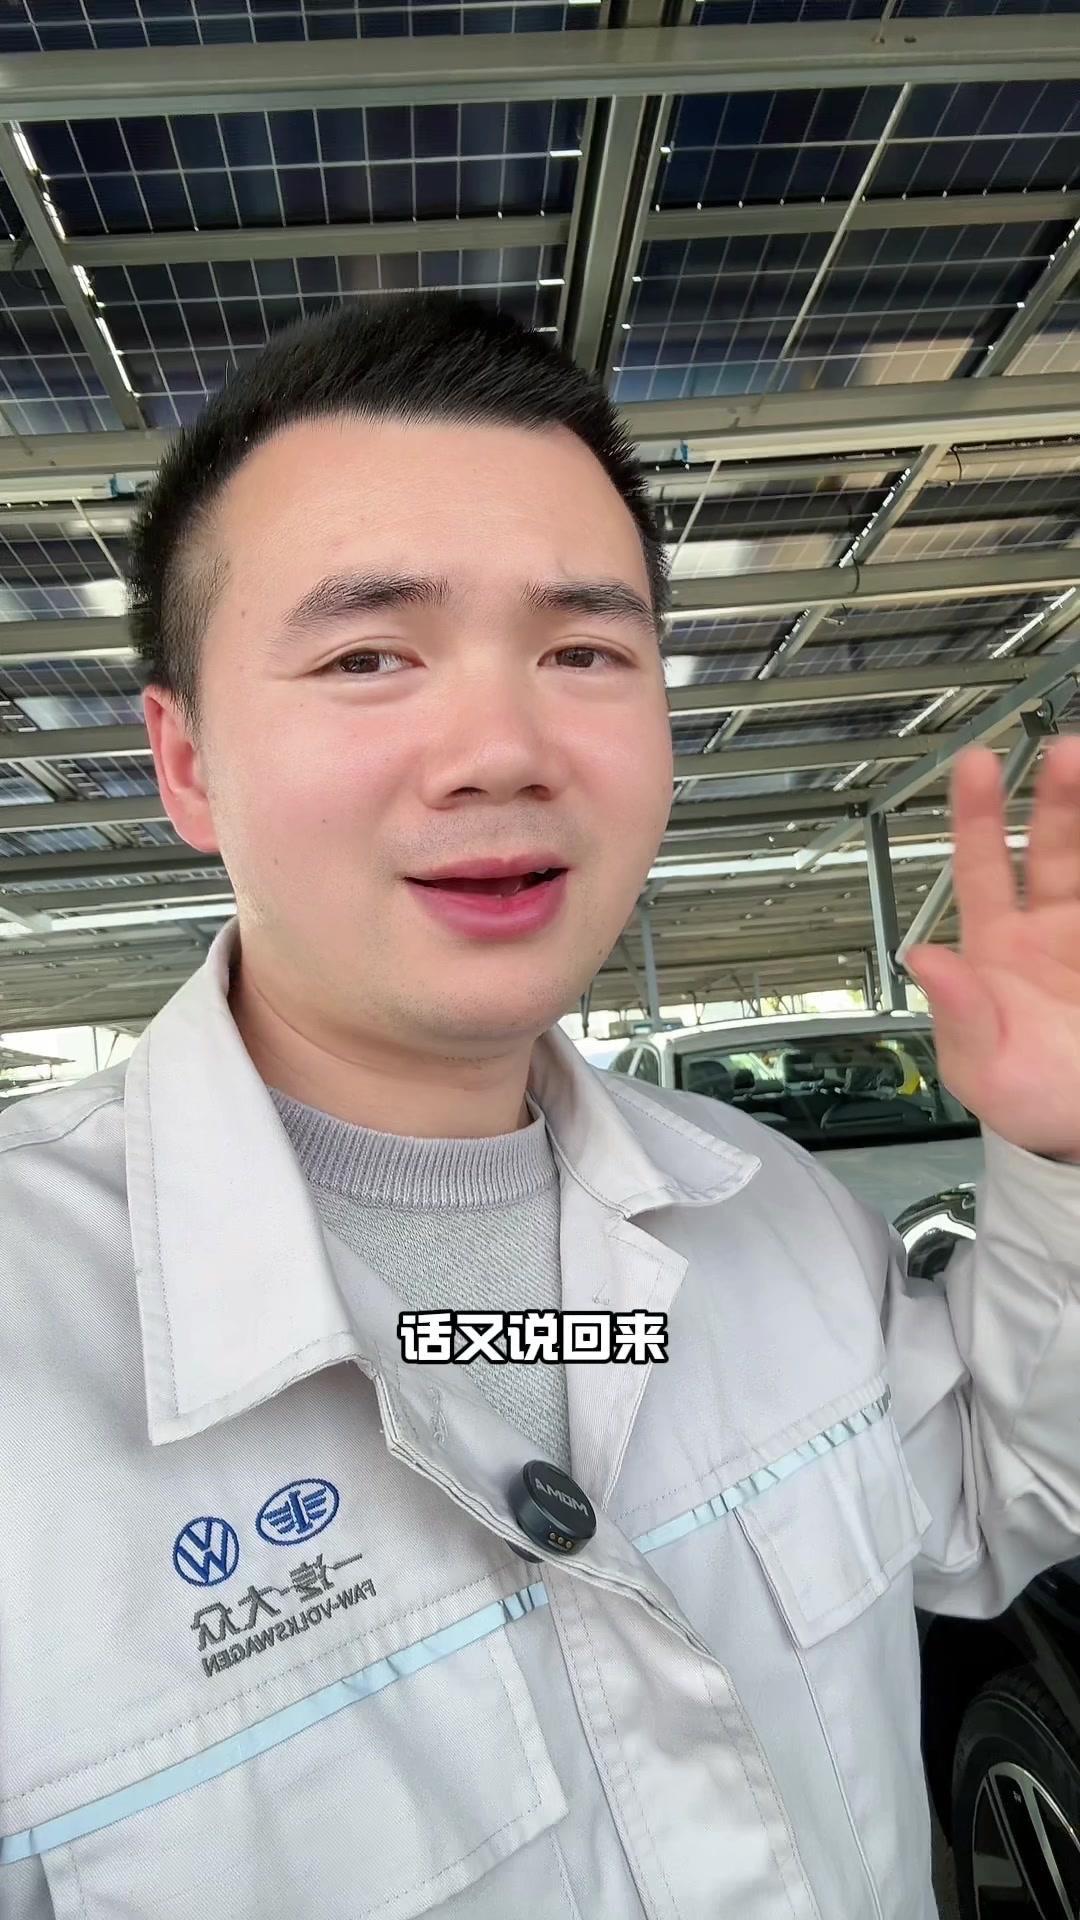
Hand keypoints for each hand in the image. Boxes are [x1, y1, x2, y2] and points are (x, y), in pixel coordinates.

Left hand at [904, 736, 1079, 1163]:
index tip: (977, 763)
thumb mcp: (981, 1066)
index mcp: (998, 948)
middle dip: (1059, 797)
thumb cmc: (1025, 1102)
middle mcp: (1050, 929)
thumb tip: (920, 956)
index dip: (976, 814)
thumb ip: (956, 1011)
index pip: (982, 866)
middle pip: (1056, 846)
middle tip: (1069, 751)